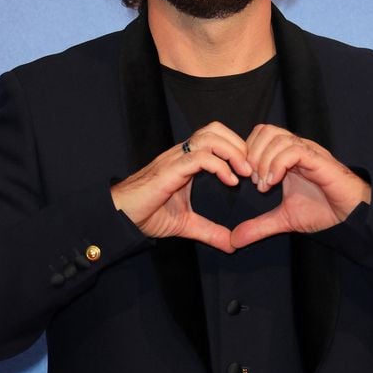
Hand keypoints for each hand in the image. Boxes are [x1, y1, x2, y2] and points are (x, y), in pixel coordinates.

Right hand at [111, 122, 251, 252]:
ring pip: (209, 137)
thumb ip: (209, 231)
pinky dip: (220, 166)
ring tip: (245, 173)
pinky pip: (199, 157)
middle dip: (238, 144)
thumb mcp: (186, 224)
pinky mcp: (170, 170)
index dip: (236, 148)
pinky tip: (230, 182)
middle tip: (252, 169)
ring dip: (233, 152)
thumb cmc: (146, 214)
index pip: (215, 137)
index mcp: (186, 161)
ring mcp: (175, 159)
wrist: (121, 217)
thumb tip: (231, 244)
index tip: (250, 171)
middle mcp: (181, 154)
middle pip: (215, 129)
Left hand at [230, 125, 370, 247]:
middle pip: (265, 130)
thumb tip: (235, 240)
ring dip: (263, 162)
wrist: (351, 217)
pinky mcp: (318, 160)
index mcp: (287, 156)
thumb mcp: (283, 219)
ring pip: (277, 137)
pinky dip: (277, 165)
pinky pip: (293, 150)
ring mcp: (308, 152)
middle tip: (254, 181)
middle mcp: (296, 149)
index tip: (247, 179)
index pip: (259, 135)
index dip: (247, 153)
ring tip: (264, 185)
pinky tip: (273, 183)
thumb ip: (259, 226)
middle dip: (252, 154)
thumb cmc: (323, 212)